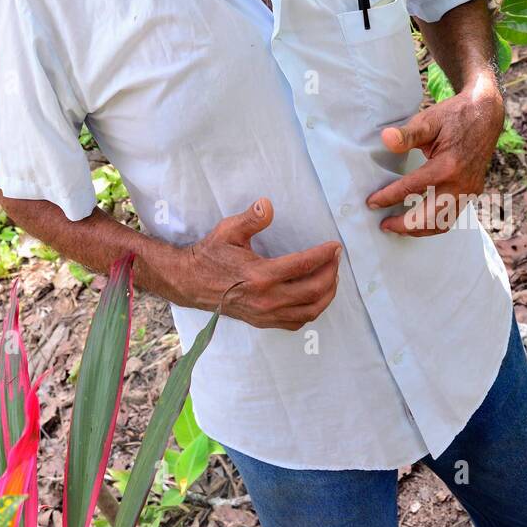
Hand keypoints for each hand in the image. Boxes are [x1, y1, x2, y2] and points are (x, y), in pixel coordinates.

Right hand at [174, 197, 341, 329]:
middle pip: (314, 290)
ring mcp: (265, 314)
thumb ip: (250, 219)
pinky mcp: (263, 322)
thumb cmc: (210, 254)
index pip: (303, 266)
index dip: (324, 255)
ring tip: (332, 276)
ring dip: (327, 294)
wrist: (190, 283)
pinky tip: (315, 295)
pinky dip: (312, 310)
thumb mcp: (227, 230)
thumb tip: (267, 204)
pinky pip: (297, 321)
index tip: (335, 246)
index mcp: (260, 275)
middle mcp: (266, 299)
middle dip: (332, 273)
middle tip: (336, 258)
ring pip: (310, 310)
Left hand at [364, 77, 505, 236]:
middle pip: (429, 218)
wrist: (485, 115)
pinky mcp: (472, 192)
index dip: (388, 198)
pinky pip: (452, 217)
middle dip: (404, 226)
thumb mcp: (429, 120)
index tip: (371, 203)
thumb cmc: (454, 116)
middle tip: (384, 225)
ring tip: (399, 228)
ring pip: (443, 224)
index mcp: (447, 166)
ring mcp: (469, 191)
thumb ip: (407, 134)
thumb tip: (386, 139)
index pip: (410, 189)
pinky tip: (419, 221)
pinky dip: (434, 224)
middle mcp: (460, 184)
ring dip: (419, 230)